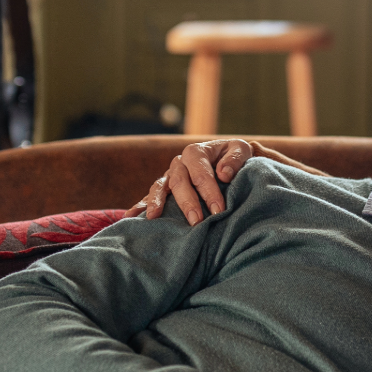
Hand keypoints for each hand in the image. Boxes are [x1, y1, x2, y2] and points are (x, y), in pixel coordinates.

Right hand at [127, 139, 255, 222]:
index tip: (219, 210)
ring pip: (160, 187)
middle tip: (197, 221)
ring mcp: (169, 176)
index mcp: (196, 152)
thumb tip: (223, 173)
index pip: (201, 173)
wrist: (228, 161)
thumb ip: (235, 159)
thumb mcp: (240, 150)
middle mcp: (179, 163)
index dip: (209, 191)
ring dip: (157, 202)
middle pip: (179, 182)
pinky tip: (130, 217)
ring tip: (155, 217)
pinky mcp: (165, 189)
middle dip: (188, 202)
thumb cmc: (235, 158)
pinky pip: (149, 196)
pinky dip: (139, 206)